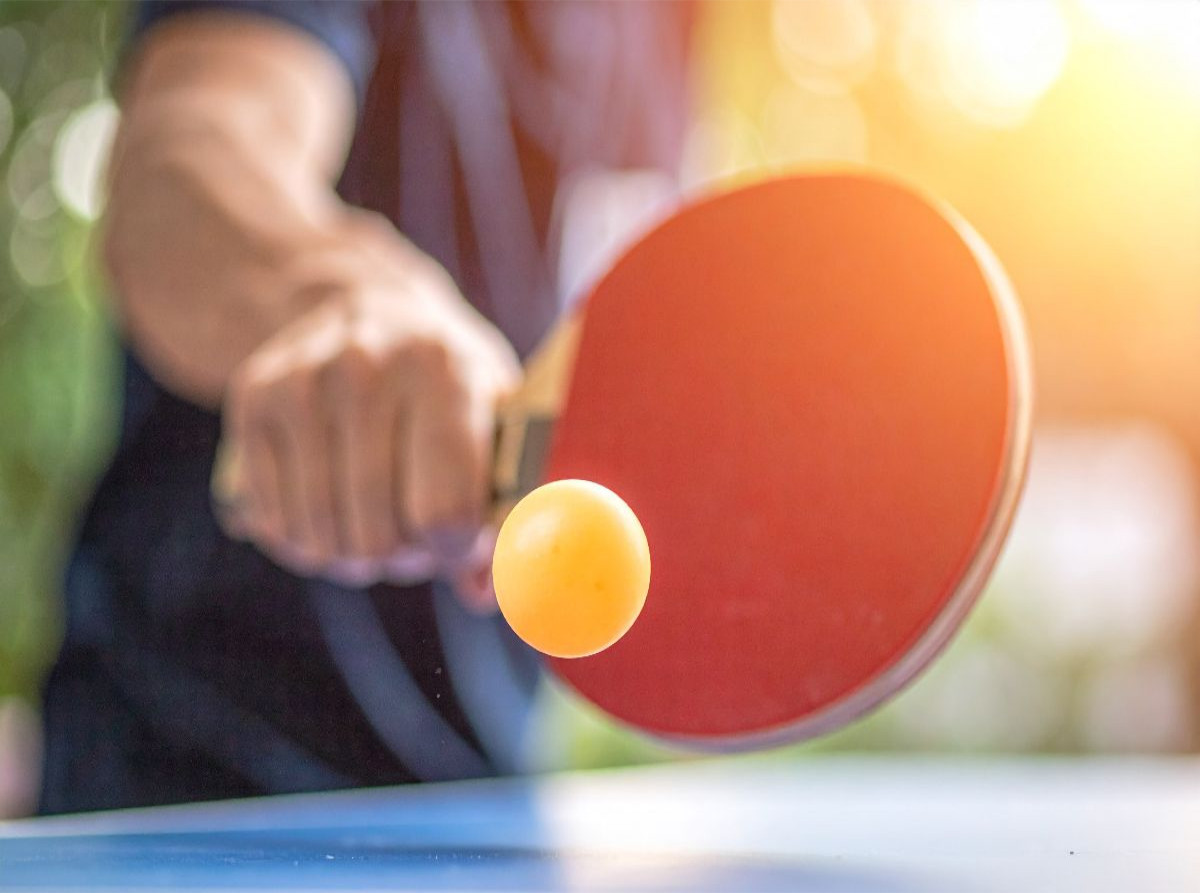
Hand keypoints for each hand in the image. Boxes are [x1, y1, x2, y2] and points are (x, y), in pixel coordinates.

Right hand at [220, 220, 518, 600]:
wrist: (358, 302)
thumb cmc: (444, 380)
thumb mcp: (493, 418)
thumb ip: (501, 505)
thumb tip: (484, 595)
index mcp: (447, 371)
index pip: (444, 512)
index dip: (454, 551)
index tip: (459, 543)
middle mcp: (368, 367)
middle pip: (378, 537)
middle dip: (402, 558)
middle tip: (413, 537)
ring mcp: (301, 382)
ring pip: (322, 539)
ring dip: (352, 555)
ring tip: (373, 518)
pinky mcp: (252, 400)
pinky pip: (275, 524)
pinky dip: (304, 539)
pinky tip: (327, 505)